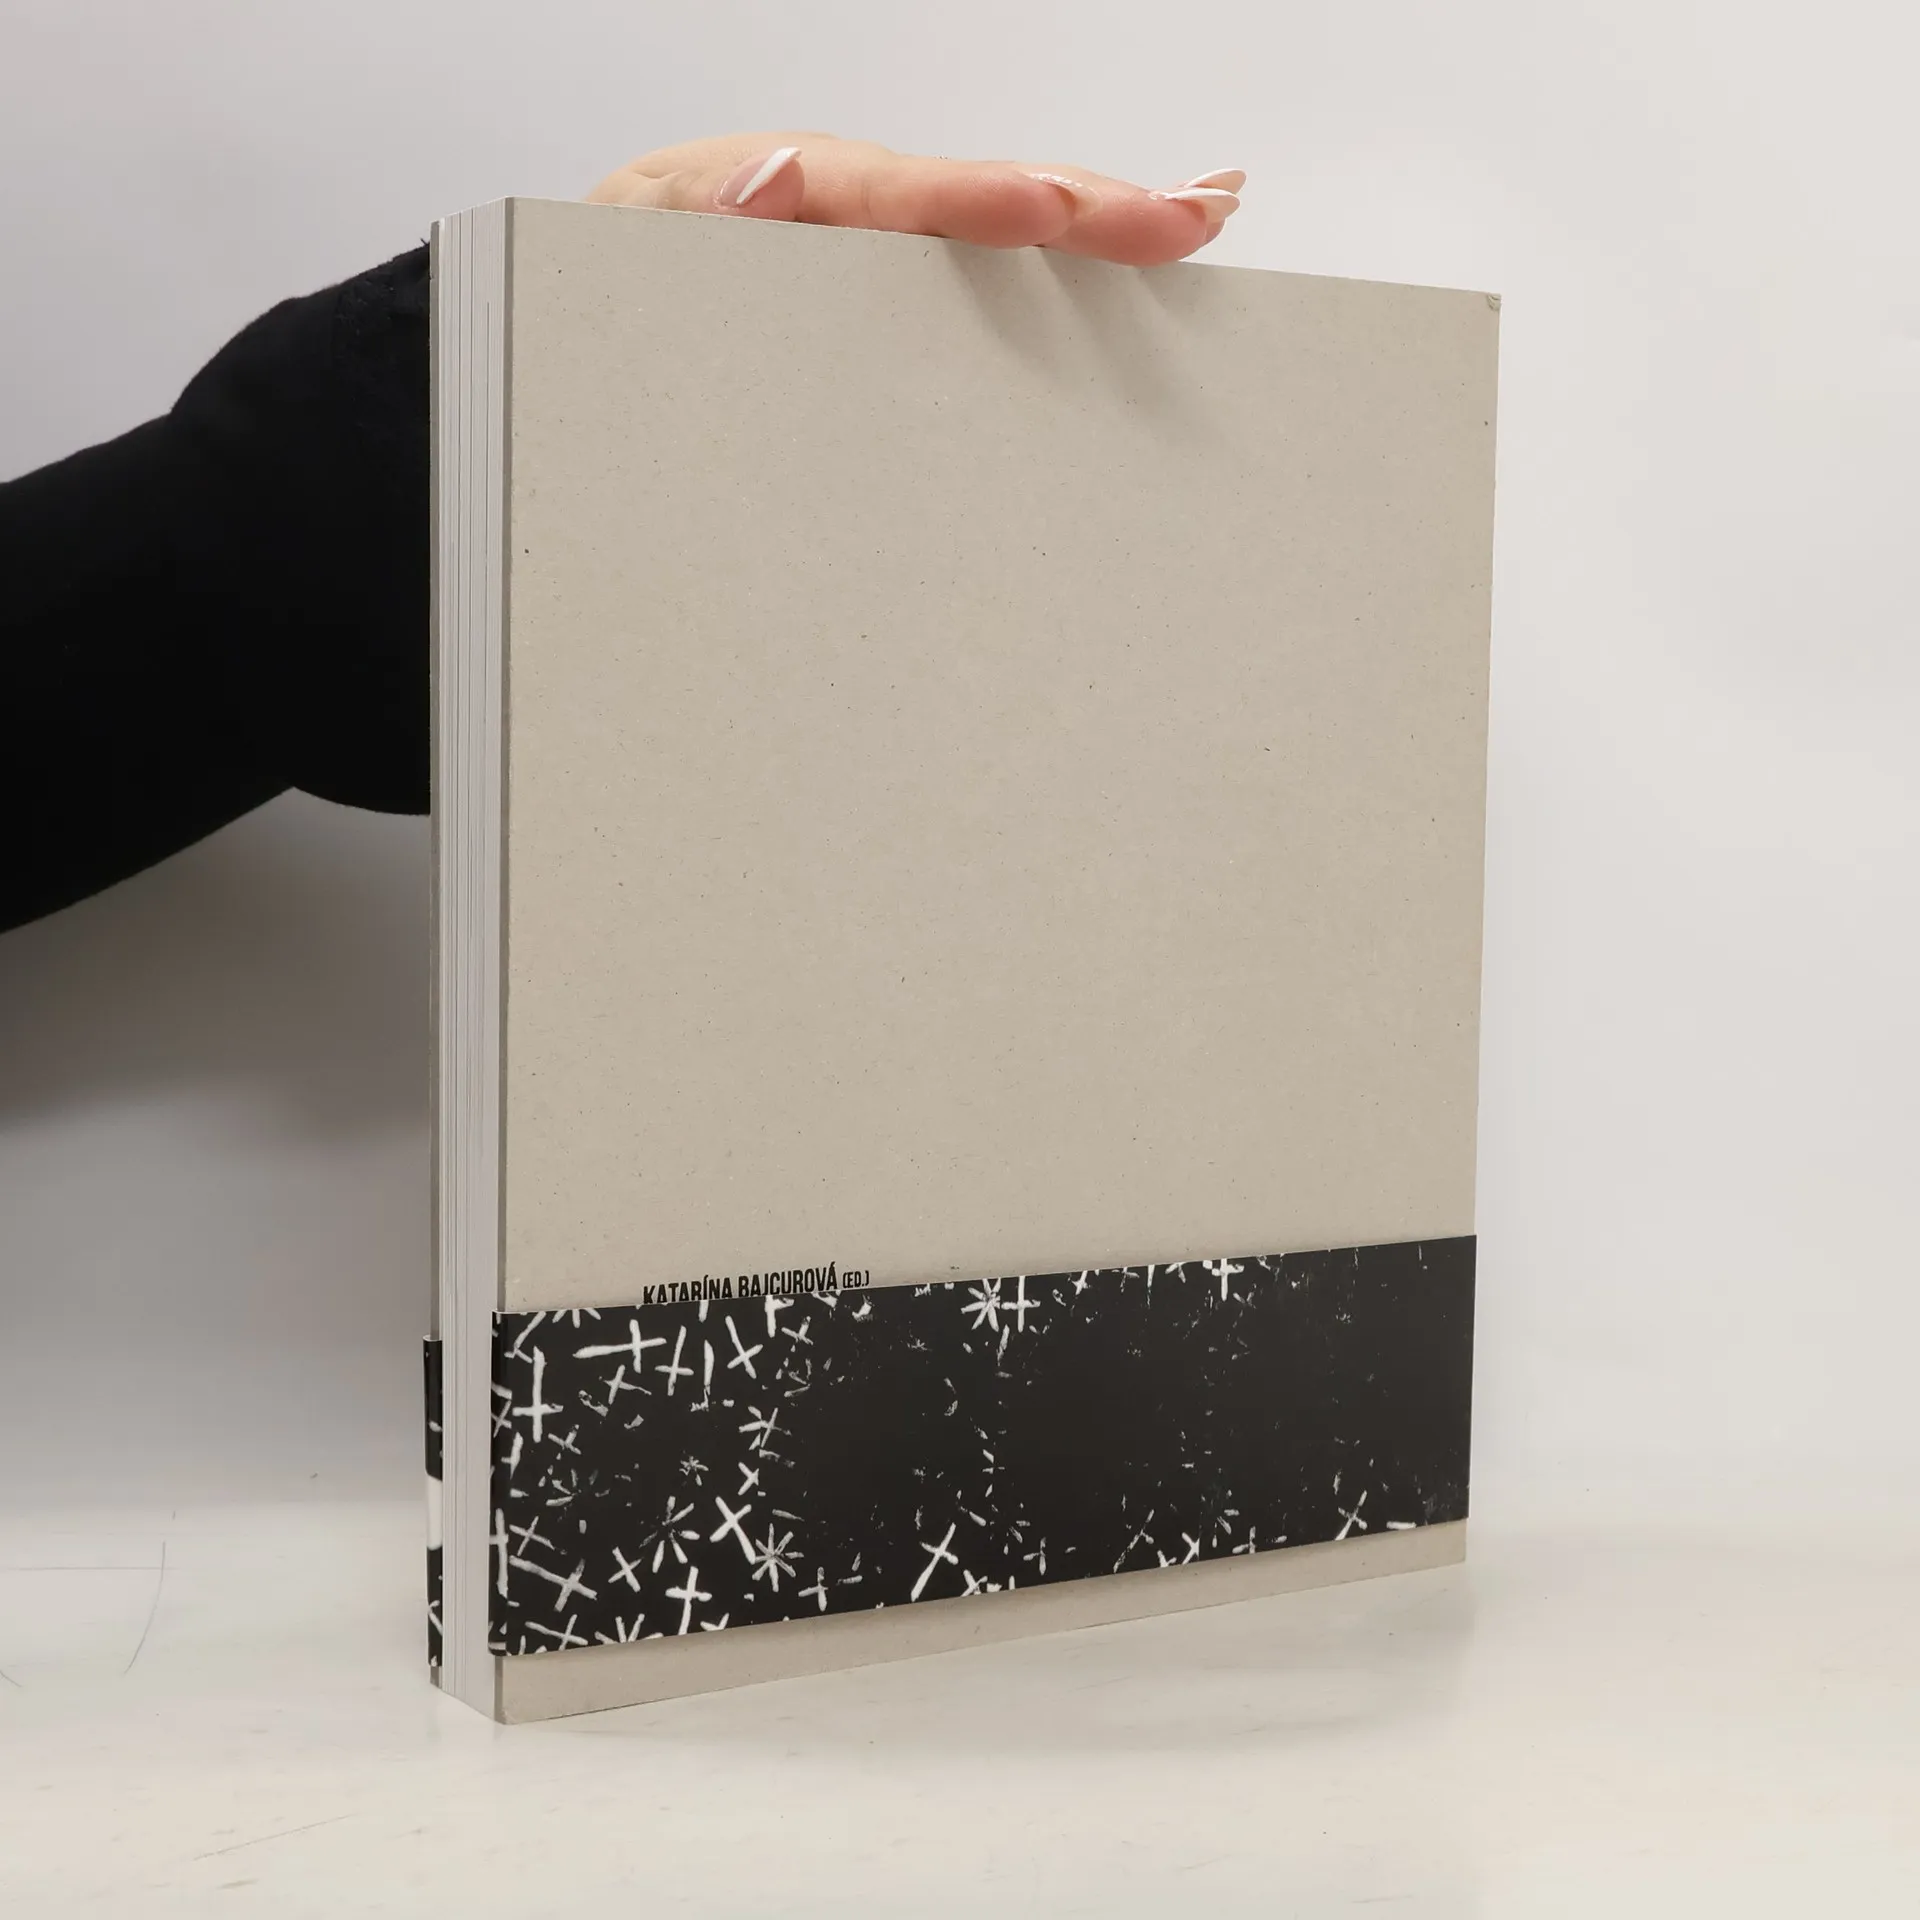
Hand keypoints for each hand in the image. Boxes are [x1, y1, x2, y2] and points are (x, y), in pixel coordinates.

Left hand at [587, 134, 1240, 266]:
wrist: (569, 356)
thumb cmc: (588, 317)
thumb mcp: (607, 263)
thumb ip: (686, 229)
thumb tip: (774, 176)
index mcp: (756, 194)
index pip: (883, 191)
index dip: (974, 198)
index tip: (1052, 209)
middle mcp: (821, 212)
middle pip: (969, 197)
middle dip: (1085, 203)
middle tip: (1187, 217)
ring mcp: (856, 259)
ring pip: (989, 234)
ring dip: (1099, 224)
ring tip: (1196, 219)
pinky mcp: (872, 308)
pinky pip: (972, 283)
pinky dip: (1060, 269)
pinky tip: (1132, 256)